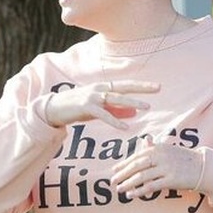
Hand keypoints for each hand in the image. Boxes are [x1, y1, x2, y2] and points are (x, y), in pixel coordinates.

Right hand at [44, 81, 159, 128]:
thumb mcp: (100, 107)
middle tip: (158, 88)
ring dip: (132, 103)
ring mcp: (92, 96)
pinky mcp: (86, 107)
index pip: (126, 85)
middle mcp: (99, 88)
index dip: (141, 86)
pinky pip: (103, 114)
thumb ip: (117, 109)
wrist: (55, 109)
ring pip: (116, 99)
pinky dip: (115, 120)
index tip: (157, 86)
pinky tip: (126, 127)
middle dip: (142, 88)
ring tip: (147, 107)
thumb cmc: (78, 107)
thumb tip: (135, 112)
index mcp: (104, 87)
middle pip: (124, 87)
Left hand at [111, 137, 203, 197]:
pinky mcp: (171, 180)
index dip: (125, 163)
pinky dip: (139, 191)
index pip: (138, 155)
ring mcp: (166, 168)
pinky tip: (131, 195)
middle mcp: (161, 156)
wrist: (203, 168)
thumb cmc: (184, 159)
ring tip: (120, 189)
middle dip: (123, 174)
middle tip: (113, 181)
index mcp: (159, 148)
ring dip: (128, 183)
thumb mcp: (169, 149)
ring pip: (142, 176)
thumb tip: (145, 140)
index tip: (115, 170)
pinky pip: (151, 186)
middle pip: (137, 165)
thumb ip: (155, 146)